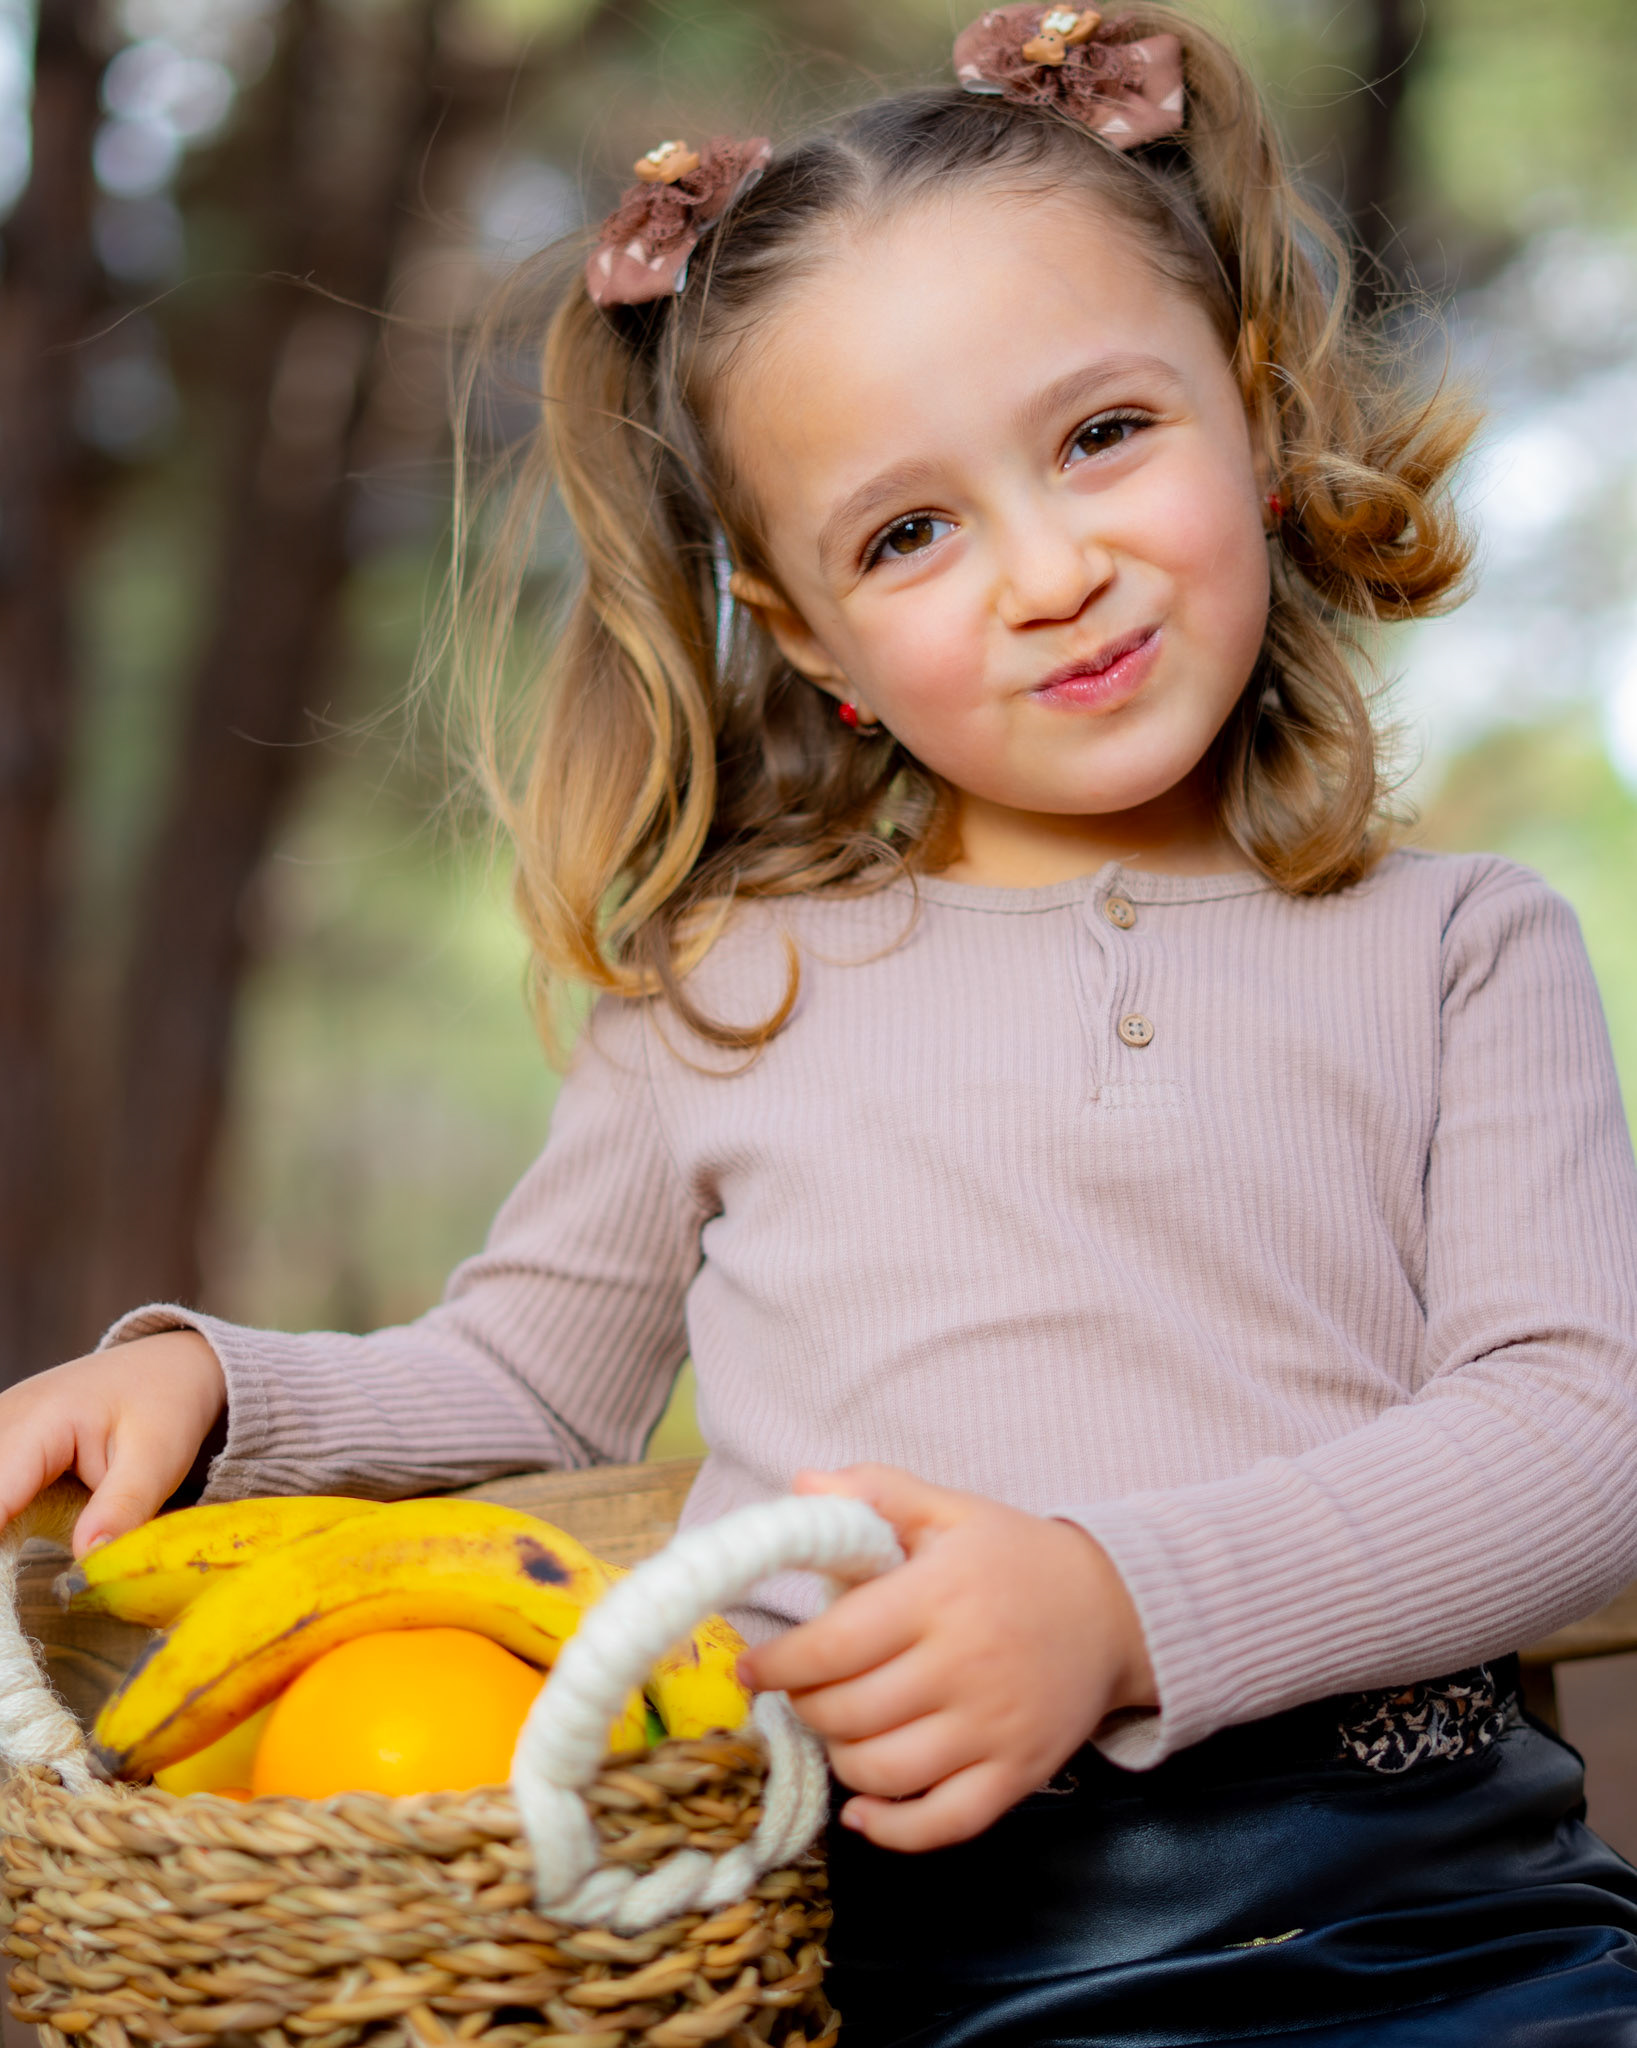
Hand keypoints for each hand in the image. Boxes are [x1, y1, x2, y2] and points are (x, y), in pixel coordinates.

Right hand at [0, 1332, 226, 1554]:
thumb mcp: (158, 1459)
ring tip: (30, 1555)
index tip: (8, 1582)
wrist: (166, 1367)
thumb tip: (88, 1561)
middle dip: (1, 1537)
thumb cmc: (164, 1406)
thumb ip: (122, 1509)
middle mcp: (5, 1418)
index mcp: (41, 1421)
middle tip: (32, 1573)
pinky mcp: (1, 1442)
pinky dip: (7, 1512)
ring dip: (5, 1524)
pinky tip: (19, 1535)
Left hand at [739, 1466, 1155, 1852]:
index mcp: (939, 1597)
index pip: (836, 1645)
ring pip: (884, 1772)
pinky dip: (892, 1829)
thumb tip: (802, 1483)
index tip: (751, 1666)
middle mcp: (965, 1667)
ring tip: (837, 1729)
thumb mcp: (950, 1509)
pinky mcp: (1018, 1774)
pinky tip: (863, 1807)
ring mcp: (993, 1729)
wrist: (1115, 1609)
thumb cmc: (1017, 1557)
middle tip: (800, 1691)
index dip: (781, 1663)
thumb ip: (877, 1492)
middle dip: (805, 1707)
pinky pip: (943, 1823)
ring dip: (840, 1757)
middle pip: (850, 1713)